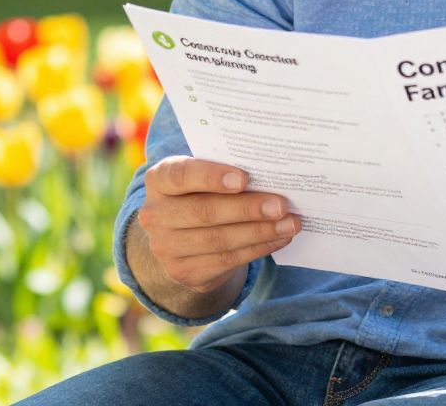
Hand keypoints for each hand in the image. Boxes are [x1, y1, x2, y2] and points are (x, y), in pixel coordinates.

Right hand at [137, 156, 298, 292]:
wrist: (182, 237)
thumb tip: (272, 175)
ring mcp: (166, 247)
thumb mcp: (204, 178)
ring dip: (260, 232)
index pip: (181, 175)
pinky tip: (280, 238)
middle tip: (281, 205)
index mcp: (159, 179)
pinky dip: (258, 248)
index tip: (245, 179)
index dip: (212, 177)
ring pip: (218, 240)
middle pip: (204, 211)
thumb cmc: (202, 193)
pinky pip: (226, 260)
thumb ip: (227, 172)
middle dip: (247, 209)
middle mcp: (155, 214)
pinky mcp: (184, 272)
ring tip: (290, 224)